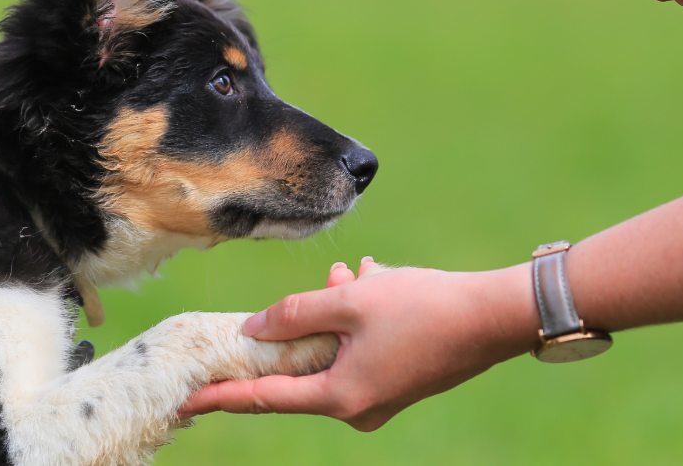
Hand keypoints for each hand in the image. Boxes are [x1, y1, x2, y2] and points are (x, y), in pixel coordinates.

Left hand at [178, 258, 537, 430]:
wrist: (496, 316)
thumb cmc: (424, 306)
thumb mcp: (350, 301)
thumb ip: (295, 313)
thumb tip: (253, 329)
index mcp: (339, 396)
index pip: (264, 398)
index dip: (222, 396)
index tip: (185, 400)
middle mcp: (358, 407)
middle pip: (300, 370)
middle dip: (296, 327)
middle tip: (307, 292)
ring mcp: (381, 397)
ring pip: (333, 351)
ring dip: (333, 312)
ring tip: (351, 275)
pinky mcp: (399, 381)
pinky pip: (360, 350)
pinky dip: (358, 318)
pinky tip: (372, 281)